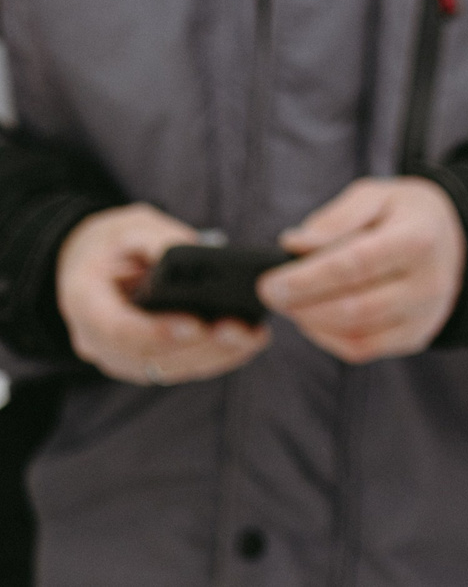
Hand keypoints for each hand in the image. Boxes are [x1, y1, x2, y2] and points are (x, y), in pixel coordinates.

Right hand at [58, 204, 269, 384]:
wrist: (96, 264)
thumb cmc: (116, 243)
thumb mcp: (132, 228)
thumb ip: (159, 239)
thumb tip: (197, 251)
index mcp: (83, 300)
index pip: (115, 328)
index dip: (154, 332)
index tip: (195, 325)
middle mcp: (95, 339)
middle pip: (147, 357)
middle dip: (198, 347)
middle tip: (239, 330)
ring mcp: (118, 356)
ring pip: (167, 369)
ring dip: (214, 356)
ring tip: (253, 336)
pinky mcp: (144, 362)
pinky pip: (179, 368)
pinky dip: (216, 358)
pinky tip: (249, 342)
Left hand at [259, 178, 463, 363]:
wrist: (456, 241)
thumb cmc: (406, 214)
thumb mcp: (378, 195)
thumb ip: (337, 217)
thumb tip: (294, 244)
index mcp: (419, 239)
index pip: (357, 264)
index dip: (308, 278)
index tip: (268, 282)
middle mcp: (428, 282)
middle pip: (354, 307)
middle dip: (302, 305)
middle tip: (270, 294)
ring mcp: (424, 315)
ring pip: (355, 334)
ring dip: (311, 322)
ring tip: (291, 302)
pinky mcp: (415, 336)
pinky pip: (361, 349)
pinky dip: (327, 337)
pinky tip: (314, 317)